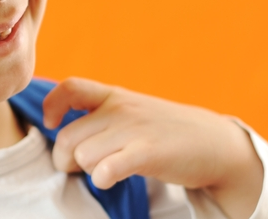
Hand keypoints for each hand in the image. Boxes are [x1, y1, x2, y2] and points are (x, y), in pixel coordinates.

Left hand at [43, 78, 263, 218]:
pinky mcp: (148, 153)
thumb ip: (101, 115)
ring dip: (87, 171)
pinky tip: (112, 179)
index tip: (52, 123)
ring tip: (104, 171)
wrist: (215, 144)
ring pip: (83, 156)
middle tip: (77, 168)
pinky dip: (102, 179)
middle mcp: (120, 109)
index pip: (70, 87)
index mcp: (114, 96)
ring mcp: (134, 130)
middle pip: (67, 137)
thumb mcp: (132, 112)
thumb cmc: (166, 132)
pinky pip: (106, 169)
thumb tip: (59, 128)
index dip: (51, 106)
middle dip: (64, 160)